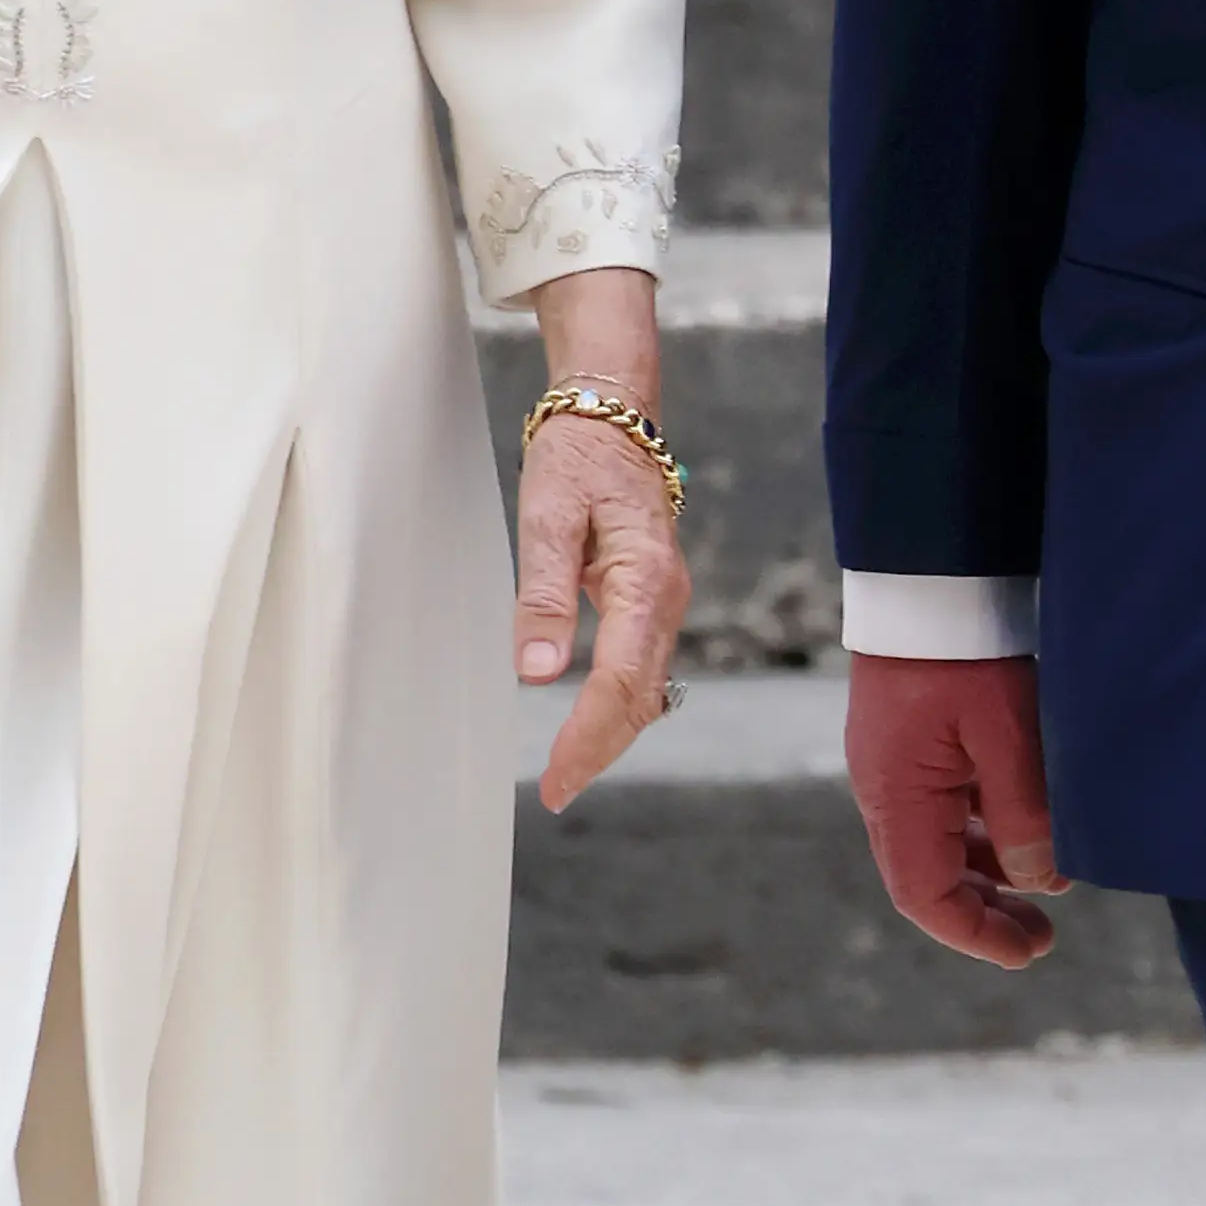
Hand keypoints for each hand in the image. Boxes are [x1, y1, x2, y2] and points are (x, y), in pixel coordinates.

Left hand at [515, 268, 689, 811]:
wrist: (614, 412)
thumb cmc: (577, 456)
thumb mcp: (546, 516)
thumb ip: (544, 594)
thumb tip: (539, 673)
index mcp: (644, 582)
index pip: (620, 684)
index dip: (587, 740)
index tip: (555, 781)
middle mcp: (667, 599)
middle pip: (641, 698)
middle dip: (601, 750)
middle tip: (556, 793)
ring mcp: (666, 600)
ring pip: (647, 687)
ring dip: (612, 732)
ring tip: (569, 770)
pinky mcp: (654, 598)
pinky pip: (643, 666)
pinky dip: (620, 703)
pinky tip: (593, 722)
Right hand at [845, 650, 1063, 968]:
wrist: (928, 578)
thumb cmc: (966, 652)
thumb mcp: (1009, 735)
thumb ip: (1024, 815)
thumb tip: (1041, 881)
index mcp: (896, 798)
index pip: (925, 896)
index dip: (977, 935)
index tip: (1031, 951)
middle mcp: (883, 791)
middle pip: (928, 879)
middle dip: (986, 913)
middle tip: (1045, 933)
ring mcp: (893, 767)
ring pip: (937, 845)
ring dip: (987, 873)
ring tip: (1045, 884)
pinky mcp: (909, 743)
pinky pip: (942, 808)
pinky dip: (981, 832)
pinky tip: (1023, 830)